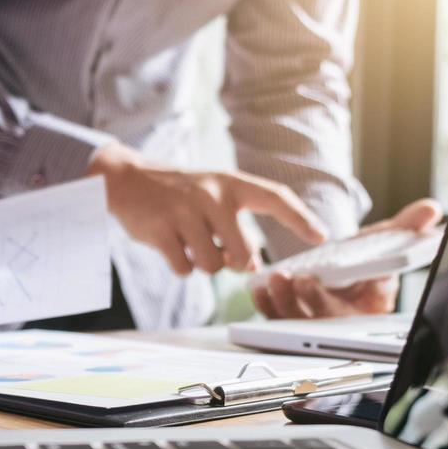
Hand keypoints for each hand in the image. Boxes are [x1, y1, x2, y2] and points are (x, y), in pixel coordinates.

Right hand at [88, 144, 327, 275]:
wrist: (126, 179)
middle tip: (219, 252)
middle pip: (243, 252)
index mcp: (230, 183)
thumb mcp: (211, 197)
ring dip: (202, 264)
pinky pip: (184, 269)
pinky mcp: (161, 230)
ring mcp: (184, 212)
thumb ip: (234, 226)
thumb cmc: (176, 192)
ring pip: (212, 265)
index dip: (300, 218)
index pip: (275, 198)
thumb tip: (252, 266)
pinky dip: (180, 266)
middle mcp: (211, 195)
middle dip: (234, 263)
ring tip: (188, 243)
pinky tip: (170, 246)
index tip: (321, 236)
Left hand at [253, 198, 443, 318]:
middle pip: (319, 322)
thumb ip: (408, 226)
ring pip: (295, 322)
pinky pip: (277, 317)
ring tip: (275, 278)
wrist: (347, 260)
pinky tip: (260, 287)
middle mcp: (343, 320)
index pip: (349, 315)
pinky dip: (267, 303)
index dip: (327, 303)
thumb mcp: (388, 238)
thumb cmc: (369, 255)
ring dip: (280, 302)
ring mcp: (317, 320)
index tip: (309, 283)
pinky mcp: (295, 316)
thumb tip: (431, 210)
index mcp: (370, 308)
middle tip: (288, 279)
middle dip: (301, 302)